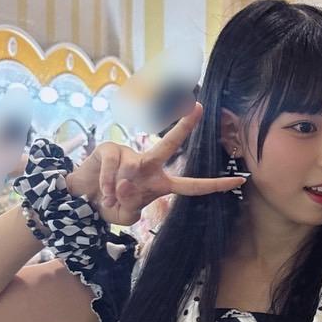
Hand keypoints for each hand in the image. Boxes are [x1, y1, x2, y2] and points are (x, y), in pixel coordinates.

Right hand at [63, 104, 243, 225]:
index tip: (239, 181)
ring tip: (108, 198)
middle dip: (184, 126)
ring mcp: (129, 154)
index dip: (214, 185)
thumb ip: (131, 204)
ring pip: (131, 169)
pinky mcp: (110, 149)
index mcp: (160, 183)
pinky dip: (106, 184)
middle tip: (198, 108)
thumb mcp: (126, 214)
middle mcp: (148, 165)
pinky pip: (113, 168)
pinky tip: (101, 191)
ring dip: (118, 190)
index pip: (192, 185)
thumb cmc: (109, 205)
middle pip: (168, 145)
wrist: (81, 200)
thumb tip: (126, 184)